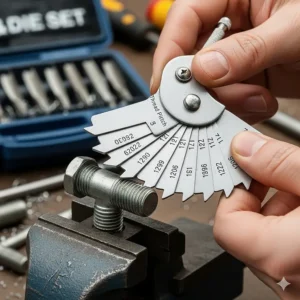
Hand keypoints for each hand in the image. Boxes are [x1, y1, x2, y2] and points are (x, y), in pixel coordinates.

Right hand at [151, 0, 299, 123]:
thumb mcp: (296, 27)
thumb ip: (248, 49)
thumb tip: (204, 69)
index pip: (185, 17)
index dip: (170, 51)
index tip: (165, 83)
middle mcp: (232, 23)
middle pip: (193, 56)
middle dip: (203, 84)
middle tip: (207, 102)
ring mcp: (238, 52)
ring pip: (210, 81)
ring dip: (228, 98)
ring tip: (254, 97)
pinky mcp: (248, 73)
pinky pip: (229, 94)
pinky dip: (240, 105)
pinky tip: (260, 100)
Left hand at [214, 131, 299, 298]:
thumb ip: (280, 163)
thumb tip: (245, 148)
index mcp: (281, 256)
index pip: (226, 222)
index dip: (237, 192)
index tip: (253, 172)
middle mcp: (287, 282)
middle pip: (249, 231)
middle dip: (266, 197)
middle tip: (284, 176)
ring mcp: (299, 288)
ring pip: (272, 244)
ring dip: (285, 213)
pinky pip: (290, 255)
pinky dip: (295, 230)